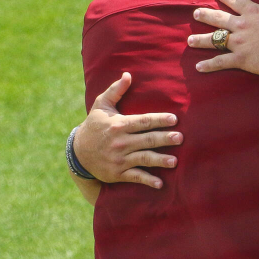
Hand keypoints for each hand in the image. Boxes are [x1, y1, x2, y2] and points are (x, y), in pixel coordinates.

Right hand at [72, 73, 181, 188]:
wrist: (78, 153)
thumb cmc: (93, 126)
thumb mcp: (101, 105)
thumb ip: (115, 90)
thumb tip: (128, 74)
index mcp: (118, 125)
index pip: (143, 121)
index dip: (159, 120)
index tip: (174, 119)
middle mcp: (120, 142)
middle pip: (147, 140)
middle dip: (164, 139)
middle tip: (180, 138)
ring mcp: (119, 159)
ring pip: (143, 159)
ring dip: (160, 160)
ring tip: (175, 161)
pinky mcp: (117, 174)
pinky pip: (135, 177)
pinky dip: (147, 180)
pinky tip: (160, 184)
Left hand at [187, 0, 258, 75]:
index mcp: (253, 12)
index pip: (235, 0)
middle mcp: (242, 25)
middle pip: (218, 18)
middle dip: (206, 15)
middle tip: (196, 14)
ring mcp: (238, 43)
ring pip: (215, 39)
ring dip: (201, 40)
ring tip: (190, 40)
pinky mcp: (240, 59)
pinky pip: (221, 62)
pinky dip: (209, 65)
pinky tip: (198, 67)